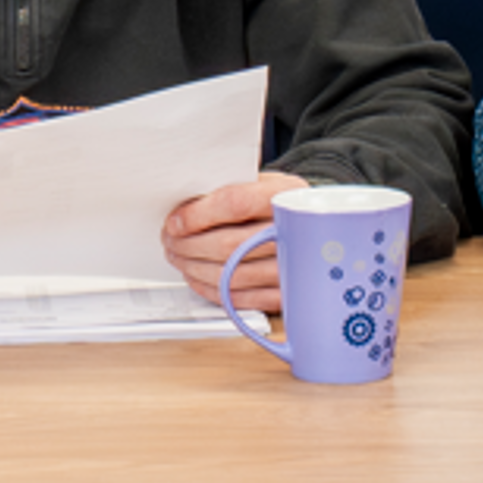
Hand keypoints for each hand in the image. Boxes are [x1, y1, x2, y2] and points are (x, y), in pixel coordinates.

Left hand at [161, 172, 306, 312]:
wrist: (312, 226)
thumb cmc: (277, 203)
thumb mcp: (258, 183)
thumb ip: (225, 191)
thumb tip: (180, 212)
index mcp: (285, 196)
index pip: (235, 204)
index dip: (197, 215)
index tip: (175, 222)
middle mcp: (295, 232)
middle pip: (229, 244)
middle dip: (188, 245)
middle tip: (170, 240)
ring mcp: (293, 267)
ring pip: (231, 275)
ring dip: (194, 268)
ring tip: (179, 257)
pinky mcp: (285, 293)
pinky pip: (241, 299)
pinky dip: (212, 290)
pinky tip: (198, 277)